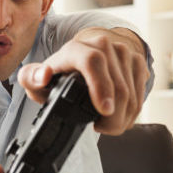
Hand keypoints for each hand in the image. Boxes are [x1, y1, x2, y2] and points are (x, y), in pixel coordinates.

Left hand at [17, 28, 148, 134]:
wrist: (88, 49)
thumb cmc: (61, 69)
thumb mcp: (38, 75)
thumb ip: (30, 77)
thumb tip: (43, 76)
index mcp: (75, 48)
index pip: (93, 61)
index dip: (100, 86)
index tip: (103, 110)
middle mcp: (102, 44)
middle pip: (117, 84)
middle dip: (113, 116)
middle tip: (102, 128)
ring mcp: (123, 51)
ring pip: (132, 92)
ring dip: (123, 116)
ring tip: (109, 125)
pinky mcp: (137, 60)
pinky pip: (141, 91)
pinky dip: (132, 110)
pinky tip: (120, 116)